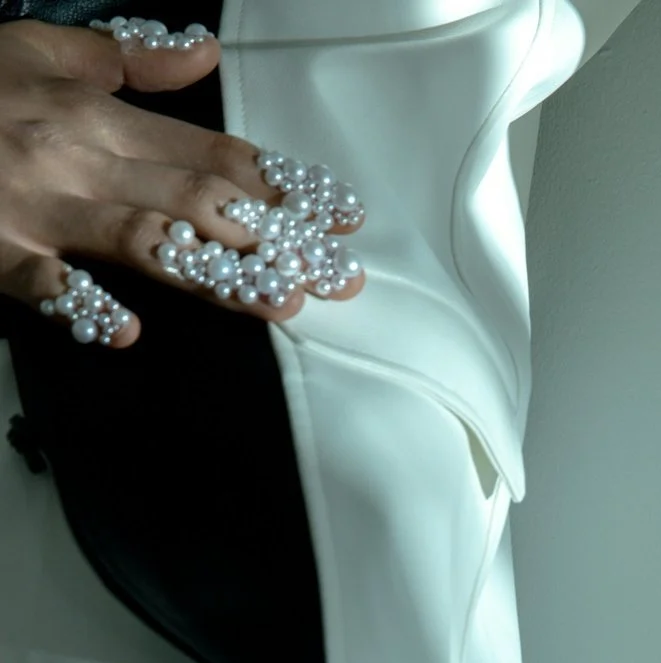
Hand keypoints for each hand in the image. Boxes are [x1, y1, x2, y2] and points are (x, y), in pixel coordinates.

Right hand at [0, 17, 364, 345]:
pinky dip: (81, 307)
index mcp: (99, 116)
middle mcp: (80, 160)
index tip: (338, 216)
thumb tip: (201, 51)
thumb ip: (127, 60)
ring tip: (276, 300)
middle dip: (276, 238)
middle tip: (338, 274)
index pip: (212, 152)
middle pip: (199, 201)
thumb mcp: (42, 50)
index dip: (281, 186)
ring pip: (143, 241)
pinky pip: (42, 286)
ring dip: (214, 273)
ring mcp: (39, 211)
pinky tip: (124, 332)